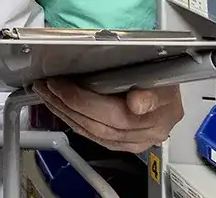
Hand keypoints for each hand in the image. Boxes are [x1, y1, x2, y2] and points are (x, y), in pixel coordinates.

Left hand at [33, 79, 183, 153]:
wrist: (169, 88)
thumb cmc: (164, 74)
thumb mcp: (161, 70)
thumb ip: (150, 88)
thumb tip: (137, 103)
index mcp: (162, 112)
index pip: (121, 114)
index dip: (86, 102)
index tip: (61, 86)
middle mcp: (149, 132)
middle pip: (101, 125)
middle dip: (68, 103)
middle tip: (48, 84)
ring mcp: (136, 141)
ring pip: (93, 132)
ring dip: (64, 112)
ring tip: (46, 93)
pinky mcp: (123, 144)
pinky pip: (93, 136)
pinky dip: (72, 120)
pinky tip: (59, 107)